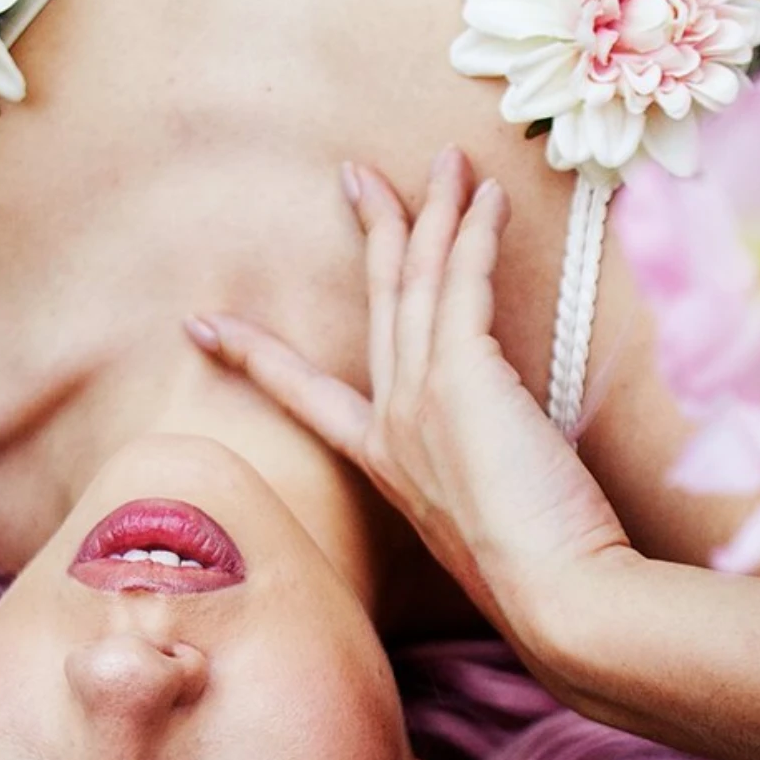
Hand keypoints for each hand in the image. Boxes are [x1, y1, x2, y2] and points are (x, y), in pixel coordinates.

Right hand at [186, 148, 634, 653]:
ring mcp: (421, 397)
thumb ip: (471, 473)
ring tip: (447, 160)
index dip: (254, 356)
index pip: (305, 397)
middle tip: (357, 176)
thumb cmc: (540, 577)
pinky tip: (486, 197)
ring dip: (431, 211)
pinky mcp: (463, 376)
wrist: (557, 599)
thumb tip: (502, 446)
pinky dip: (473, 232)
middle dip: (370, 230)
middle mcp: (392, 424)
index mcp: (383, 463)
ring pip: (416, 279)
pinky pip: (462, 282)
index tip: (203, 324)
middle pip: (376, 303)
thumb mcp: (481, 521)